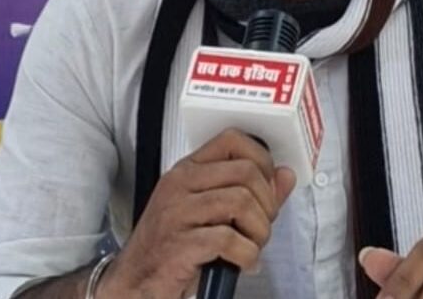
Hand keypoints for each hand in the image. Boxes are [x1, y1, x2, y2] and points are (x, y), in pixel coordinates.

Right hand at [99, 129, 295, 298]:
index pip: (232, 140)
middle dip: (267, 203)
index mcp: (188, 170)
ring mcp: (177, 213)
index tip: (268, 186)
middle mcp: (180, 184)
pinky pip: (229, 239)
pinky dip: (247, 254)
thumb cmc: (174, 246)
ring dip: (260, 230)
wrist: (136, 282)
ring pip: (242, 202)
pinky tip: (243, 262)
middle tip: (262, 226)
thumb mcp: (212, 211)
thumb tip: (286, 175)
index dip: (262, 160)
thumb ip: (252, 191)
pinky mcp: (179, 245)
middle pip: (246, 172)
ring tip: (253, 245)